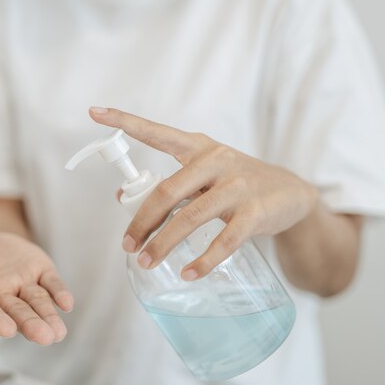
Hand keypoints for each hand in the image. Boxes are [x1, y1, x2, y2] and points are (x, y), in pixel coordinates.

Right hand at [0, 223, 73, 344]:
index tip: (6, 330)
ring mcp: (21, 284)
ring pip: (36, 303)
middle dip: (30, 324)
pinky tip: (67, 304)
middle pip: (15, 311)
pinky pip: (51, 285)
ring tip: (58, 334)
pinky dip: (59, 294)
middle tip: (44, 338)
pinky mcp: (39, 272)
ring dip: (48, 317)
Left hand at [89, 107, 318, 280]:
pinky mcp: (255, 212)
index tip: (94, 112)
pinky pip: (224, 240)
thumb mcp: (203, 176)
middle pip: (166, 191)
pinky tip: (188, 273)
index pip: (158, 133)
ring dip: (163, 244)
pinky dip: (203, 260)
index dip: (126, 122)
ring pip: (190, 217)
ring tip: (146, 262)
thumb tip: (119, 198)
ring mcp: (237, 186)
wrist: (290, 193)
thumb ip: (168, 185)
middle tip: (127, 245)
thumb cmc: (235, 184)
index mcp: (198, 148)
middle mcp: (216, 161)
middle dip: (141, 222)